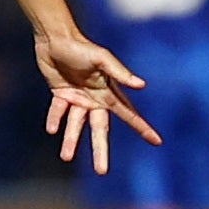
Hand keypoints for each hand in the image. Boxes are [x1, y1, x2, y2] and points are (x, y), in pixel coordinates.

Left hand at [35, 29, 157, 173]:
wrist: (55, 37)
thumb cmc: (81, 46)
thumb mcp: (102, 58)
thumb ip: (119, 73)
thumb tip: (141, 85)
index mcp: (108, 93)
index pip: (128, 114)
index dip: (142, 128)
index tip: (157, 142)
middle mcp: (94, 99)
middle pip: (99, 130)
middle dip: (100, 150)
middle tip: (102, 171)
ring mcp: (77, 98)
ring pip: (75, 125)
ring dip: (71, 141)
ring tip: (66, 157)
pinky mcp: (60, 95)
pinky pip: (57, 112)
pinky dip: (55, 120)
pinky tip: (52, 130)